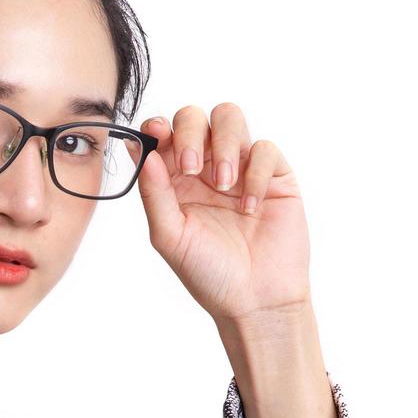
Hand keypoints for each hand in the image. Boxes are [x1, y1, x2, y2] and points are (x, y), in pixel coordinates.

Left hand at [134, 102, 311, 322]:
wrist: (254, 300)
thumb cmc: (208, 273)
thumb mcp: (169, 236)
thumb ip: (154, 194)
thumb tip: (143, 151)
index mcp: (174, 179)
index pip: (162, 135)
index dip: (156, 127)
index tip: (155, 134)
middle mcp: (206, 166)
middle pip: (194, 116)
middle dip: (189, 133)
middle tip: (190, 168)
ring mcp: (241, 167)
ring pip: (229, 117)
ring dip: (223, 144)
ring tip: (223, 184)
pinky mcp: (274, 176)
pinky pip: (264, 148)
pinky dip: (255, 173)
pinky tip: (250, 208)